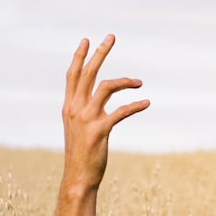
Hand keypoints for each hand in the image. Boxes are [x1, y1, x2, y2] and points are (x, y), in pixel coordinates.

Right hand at [50, 34, 149, 215]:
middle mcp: (75, 109)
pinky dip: (135, 105)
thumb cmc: (82, 154)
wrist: (78, 178)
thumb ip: (84, 110)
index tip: (87, 40)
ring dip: (124, 81)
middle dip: (100, 53)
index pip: (72, 75)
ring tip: (140, 81)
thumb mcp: (78, 128)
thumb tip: (96, 98)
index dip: (79, 56)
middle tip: (111, 36)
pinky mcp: (98, 131)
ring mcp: (86, 119)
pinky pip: (120, 112)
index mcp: (69, 107)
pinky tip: (146, 102)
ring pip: (104, 87)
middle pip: (87, 73)